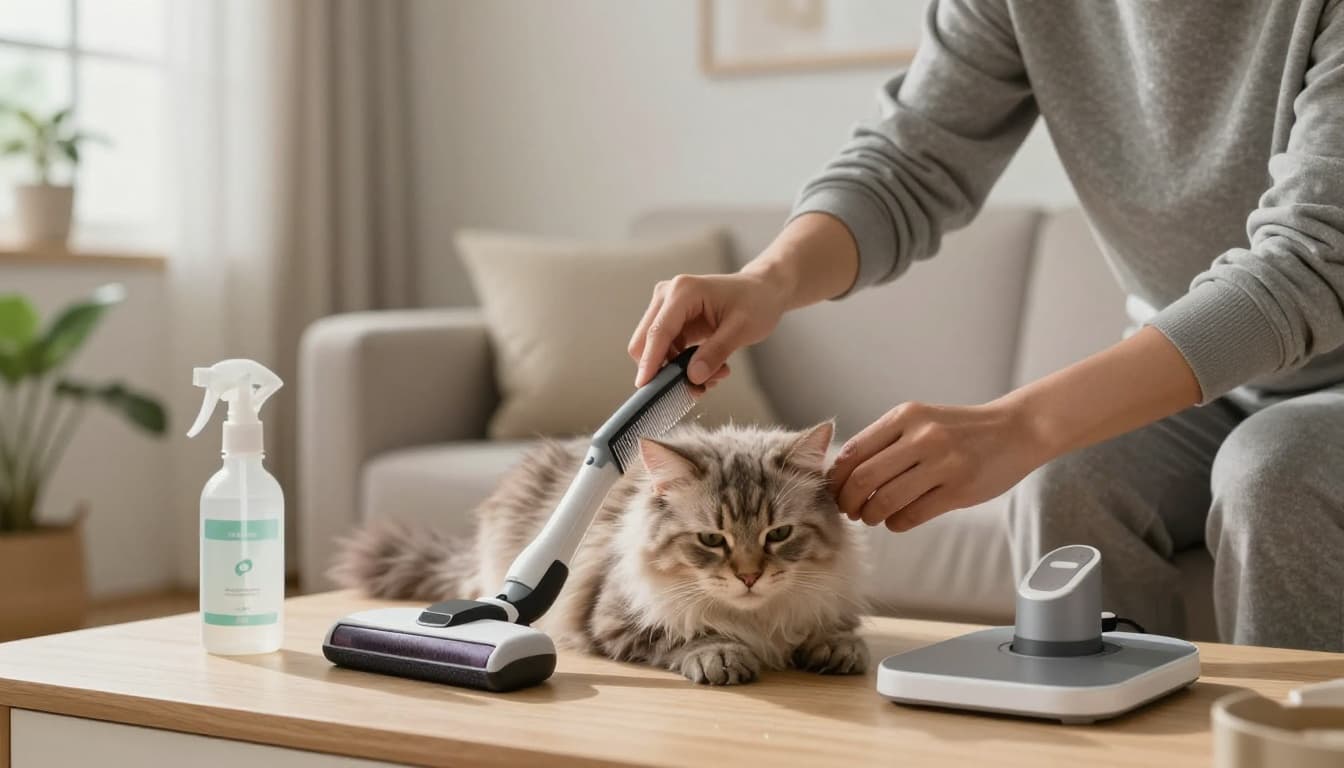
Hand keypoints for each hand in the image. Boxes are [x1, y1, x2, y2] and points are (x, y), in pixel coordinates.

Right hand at [628, 272, 787, 386]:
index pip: (658, 331)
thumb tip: (692, 377)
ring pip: (654, 350)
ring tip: (713, 376)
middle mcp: (667, 295)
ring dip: (677, 370)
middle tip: (697, 388)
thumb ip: (716, 352)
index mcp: (683, 291)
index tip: (646, 387)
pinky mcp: (671, 321)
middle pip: (645, 341)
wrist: (761, 291)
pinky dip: (681, 365)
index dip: (651, 361)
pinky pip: (665, 351)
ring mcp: (666, 307)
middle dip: (665, 369)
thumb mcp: (741, 329)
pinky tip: (709, 368)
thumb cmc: (755, 302)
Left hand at [828, 400, 1046, 530]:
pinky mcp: (959, 490)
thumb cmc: (960, 430)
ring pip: (886, 500)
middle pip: (864, 478)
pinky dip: (895, 523)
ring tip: (871, 517)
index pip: (854, 452)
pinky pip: (912, 515)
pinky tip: (896, 521)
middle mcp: (922, 436)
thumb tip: (844, 476)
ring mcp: (943, 463)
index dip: (837, 479)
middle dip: (848, 501)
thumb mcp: (921, 420)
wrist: (1015, 431)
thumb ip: (886, 441)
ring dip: (871, 515)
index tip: (834, 492)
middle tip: (849, 510)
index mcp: (906, 416)